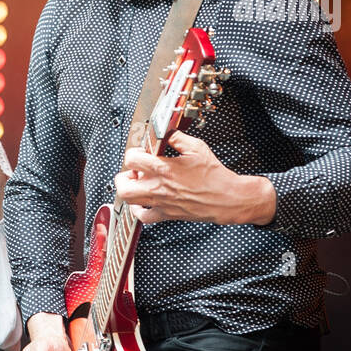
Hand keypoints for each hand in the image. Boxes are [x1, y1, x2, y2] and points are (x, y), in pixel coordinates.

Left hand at [116, 132, 274, 224]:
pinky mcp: (166, 214)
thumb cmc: (215, 176)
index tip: (141, 152)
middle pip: (123, 185)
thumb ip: (177, 138)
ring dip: (128, 190)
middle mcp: (159, 187)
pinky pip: (143, 216)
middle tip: (132, 171)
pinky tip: (143, 202)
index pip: (132, 159)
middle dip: (123, 175)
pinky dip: (138, 210)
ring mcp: (160, 203)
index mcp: (164, 169)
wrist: (227, 198)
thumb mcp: (197, 148)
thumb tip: (165, 134)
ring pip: (129, 200)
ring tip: (136, 183)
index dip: (133, 153)